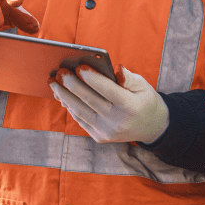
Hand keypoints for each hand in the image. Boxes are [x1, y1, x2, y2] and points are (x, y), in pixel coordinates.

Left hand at [51, 66, 168, 143]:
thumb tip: (116, 69)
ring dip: (64, 96)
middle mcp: (118, 122)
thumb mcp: (143, 86)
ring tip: (54, 83)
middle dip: (72, 85)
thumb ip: (129, 77)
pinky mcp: (99, 137)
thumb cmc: (144, 100)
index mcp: (130, 107)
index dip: (92, 78)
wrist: (150, 127)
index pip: (108, 91)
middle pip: (90, 101)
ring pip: (81, 111)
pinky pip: (81, 120)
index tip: (79, 67)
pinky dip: (70, 106)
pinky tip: (62, 95)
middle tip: (60, 73)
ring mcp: (107, 132)